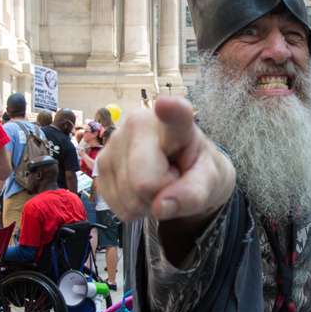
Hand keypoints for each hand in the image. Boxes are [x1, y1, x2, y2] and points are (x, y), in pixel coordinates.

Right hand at [99, 97, 234, 221]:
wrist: (182, 172)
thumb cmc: (198, 169)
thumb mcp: (211, 183)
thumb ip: (193, 195)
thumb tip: (160, 207)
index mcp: (175, 122)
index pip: (175, 115)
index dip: (171, 111)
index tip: (166, 104)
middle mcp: (136, 123)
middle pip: (143, 183)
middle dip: (159, 194)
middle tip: (171, 179)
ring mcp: (112, 142)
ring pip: (127, 197)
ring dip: (145, 201)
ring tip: (158, 182)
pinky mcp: (99, 163)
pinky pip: (115, 204)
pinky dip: (131, 206)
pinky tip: (141, 189)